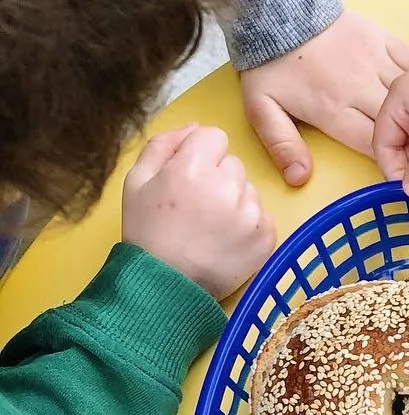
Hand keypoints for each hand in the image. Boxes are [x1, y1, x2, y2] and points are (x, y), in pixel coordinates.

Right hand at [122, 126, 275, 299]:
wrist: (163, 287)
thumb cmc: (147, 234)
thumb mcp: (136, 181)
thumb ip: (163, 144)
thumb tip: (194, 127)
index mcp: (192, 168)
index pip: (214, 136)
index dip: (200, 155)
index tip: (189, 177)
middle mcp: (226, 186)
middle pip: (233, 163)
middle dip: (217, 178)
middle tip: (196, 207)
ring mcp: (250, 213)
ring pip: (248, 189)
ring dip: (234, 201)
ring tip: (209, 227)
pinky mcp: (266, 237)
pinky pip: (262, 216)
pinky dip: (247, 225)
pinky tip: (224, 240)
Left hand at [240, 8, 408, 186]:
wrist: (279, 8)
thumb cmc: (270, 62)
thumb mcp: (261, 108)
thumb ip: (281, 145)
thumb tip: (300, 178)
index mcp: (333, 109)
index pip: (372, 144)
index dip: (393, 161)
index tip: (406, 171)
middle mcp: (359, 88)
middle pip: (399, 124)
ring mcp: (375, 62)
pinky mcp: (383, 40)